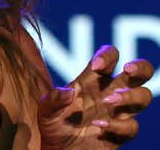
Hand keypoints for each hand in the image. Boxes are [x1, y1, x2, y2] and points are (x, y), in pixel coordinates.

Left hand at [38, 45, 153, 148]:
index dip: (107, 56)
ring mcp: (117, 112)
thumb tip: (69, 92)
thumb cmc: (53, 124)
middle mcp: (109, 92)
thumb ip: (53, 99)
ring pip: (143, 96)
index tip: (97, 66)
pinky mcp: (121, 133)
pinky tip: (99, 127)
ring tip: (108, 100)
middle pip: (139, 72)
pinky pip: (132, 126)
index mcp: (91, 80)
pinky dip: (118, 125)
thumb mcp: (46, 110)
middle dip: (140, 67)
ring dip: (130, 96)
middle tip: (128, 70)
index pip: (109, 57)